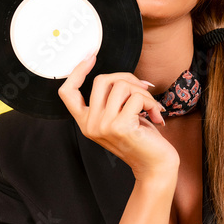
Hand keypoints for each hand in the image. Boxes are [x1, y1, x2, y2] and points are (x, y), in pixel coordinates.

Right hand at [58, 54, 178, 179]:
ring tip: (152, 108)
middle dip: (127, 78)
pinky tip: (156, 116)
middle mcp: (90, 125)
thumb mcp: (121, 117)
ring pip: (121, 85)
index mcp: (86, 122)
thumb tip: (124, 76)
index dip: (76, 72)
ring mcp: (103, 126)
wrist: (156, 166)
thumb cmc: (142, 139)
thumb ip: (113, 100)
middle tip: (144, 90)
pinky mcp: (120, 126)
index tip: (90, 57)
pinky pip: (136, 97)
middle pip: (101, 80)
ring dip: (143, 93)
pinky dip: (151, 102)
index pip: (67, 93)